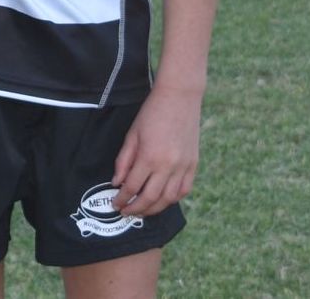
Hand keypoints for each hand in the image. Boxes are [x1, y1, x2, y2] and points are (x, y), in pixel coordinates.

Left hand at [111, 88, 201, 217]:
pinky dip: (173, 199)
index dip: (122, 199)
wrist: (179, 97)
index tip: (115, 204)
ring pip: (168, 199)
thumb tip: (117, 182)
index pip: (132, 187)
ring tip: (143, 209)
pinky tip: (163, 200)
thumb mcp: (132, 134)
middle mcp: (168, 166)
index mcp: (149, 157)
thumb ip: (123, 160)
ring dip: (154, 208)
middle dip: (136, 209)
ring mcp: (183, 166)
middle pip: (150, 198)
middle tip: (126, 212)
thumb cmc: (152, 112)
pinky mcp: (193, 164)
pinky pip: (184, 190)